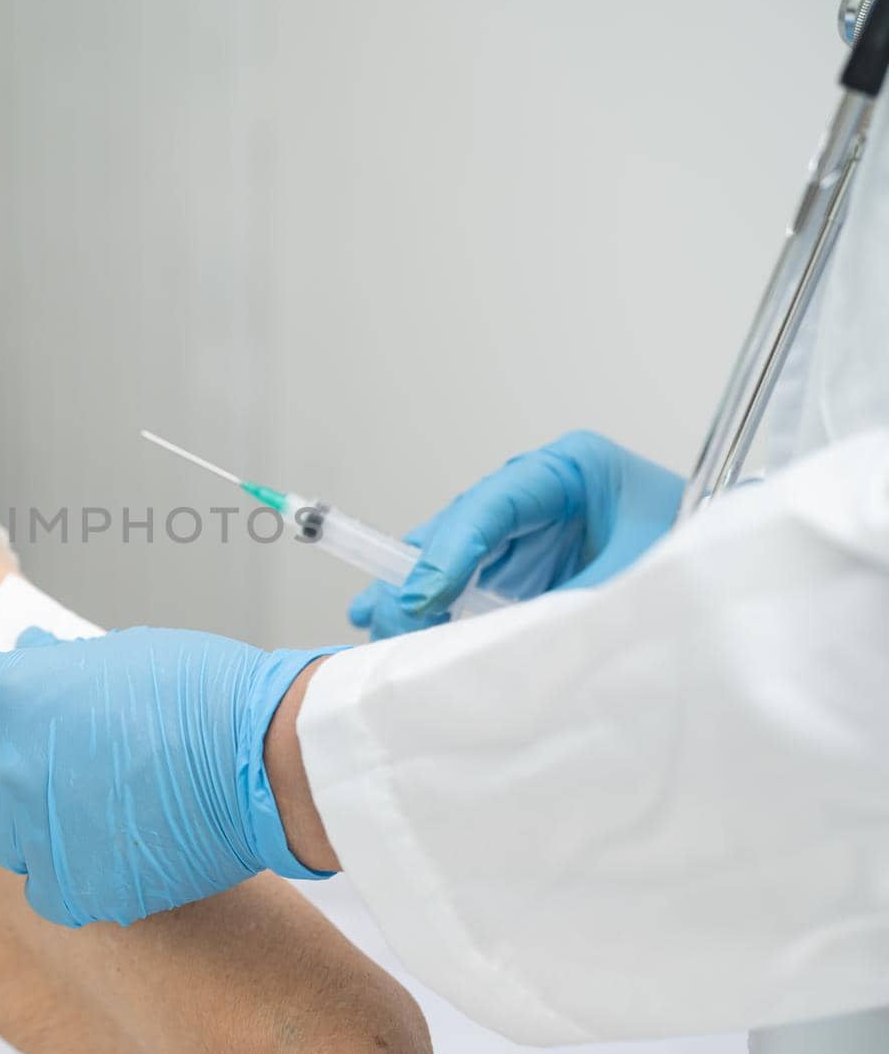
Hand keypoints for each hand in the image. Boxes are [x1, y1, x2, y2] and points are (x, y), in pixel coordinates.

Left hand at [0, 627, 338, 927]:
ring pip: (6, 836)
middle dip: (16, 762)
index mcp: (8, 693)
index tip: (11, 709)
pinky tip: (112, 857)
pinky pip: (44, 890)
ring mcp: (33, 829)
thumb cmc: (202, 695)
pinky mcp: (70, 886)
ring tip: (99, 813)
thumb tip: (31, 653)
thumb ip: (61, 664)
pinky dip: (71, 879)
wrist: (261, 759)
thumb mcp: (123, 652)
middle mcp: (5, 762)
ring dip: (38, 826)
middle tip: (75, 762)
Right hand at [350, 431, 683, 639]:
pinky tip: (401, 621)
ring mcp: (532, 528)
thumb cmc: (701, 560)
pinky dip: (440, 604)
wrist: (745, 585)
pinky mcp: (528, 565)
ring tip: (372, 619)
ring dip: (417, 589)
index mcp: (573, 469)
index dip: (451, 549)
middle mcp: (542, 493)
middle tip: (380, 613)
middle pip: (462, 525)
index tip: (421, 597)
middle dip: (417, 570)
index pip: (494, 501)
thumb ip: (567, 607)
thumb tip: (500, 648)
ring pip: (458, 553)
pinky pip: (473, 581)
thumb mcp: (637, 581)